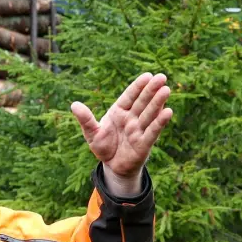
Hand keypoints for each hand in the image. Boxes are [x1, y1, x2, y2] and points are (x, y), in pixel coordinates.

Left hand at [71, 72, 171, 189]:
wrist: (112, 166)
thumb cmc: (103, 146)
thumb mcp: (91, 133)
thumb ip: (86, 119)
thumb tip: (74, 104)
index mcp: (118, 112)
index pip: (129, 97)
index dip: (138, 87)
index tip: (147, 75)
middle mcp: (131, 118)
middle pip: (142, 102)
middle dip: (151, 90)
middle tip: (162, 77)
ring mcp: (138, 130)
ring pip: (149, 114)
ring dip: (157, 102)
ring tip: (166, 89)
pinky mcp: (144, 144)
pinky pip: (152, 131)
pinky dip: (159, 122)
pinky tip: (167, 111)